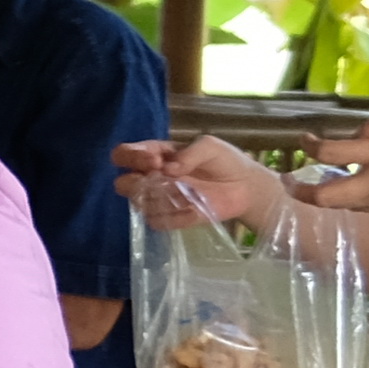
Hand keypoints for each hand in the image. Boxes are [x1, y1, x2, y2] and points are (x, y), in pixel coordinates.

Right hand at [114, 131, 284, 235]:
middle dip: (135, 182)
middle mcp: (150, 178)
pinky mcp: (170, 219)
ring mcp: (158, 200)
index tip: (155, 161)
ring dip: (159, 199)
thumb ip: (189, 153)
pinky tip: (194, 209)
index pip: (124, 154)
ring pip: (139, 203)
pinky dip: (174, 216)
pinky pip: (157, 221)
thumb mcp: (210, 146)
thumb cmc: (225, 162)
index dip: (133, 157)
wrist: (246, 188)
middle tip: (160, 180)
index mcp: (155, 155)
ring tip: (186, 195)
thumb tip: (168, 168)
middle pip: (122, 183)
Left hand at [289, 110, 368, 225]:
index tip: (305, 139)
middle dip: (299, 191)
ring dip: (325, 194)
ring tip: (318, 180)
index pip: (332, 154)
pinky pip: (365, 206)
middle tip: (287, 180)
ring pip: (343, 205)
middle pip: (326, 197)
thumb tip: (358, 134)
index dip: (310, 146)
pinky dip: (351, 197)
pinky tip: (353, 185)